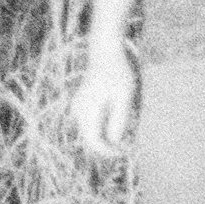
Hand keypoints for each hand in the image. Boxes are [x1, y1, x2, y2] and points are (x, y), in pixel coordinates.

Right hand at [69, 27, 137, 157]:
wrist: (106, 50)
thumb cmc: (118, 72)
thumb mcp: (124, 97)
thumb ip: (119, 120)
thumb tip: (115, 142)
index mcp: (87, 111)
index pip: (94, 142)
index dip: (108, 152)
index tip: (124, 153)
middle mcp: (79, 111)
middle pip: (90, 139)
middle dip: (107, 146)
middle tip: (126, 147)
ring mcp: (79, 107)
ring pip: (90, 132)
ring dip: (104, 138)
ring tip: (123, 137)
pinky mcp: (82, 103)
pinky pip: (90, 123)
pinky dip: (102, 128)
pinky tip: (115, 124)